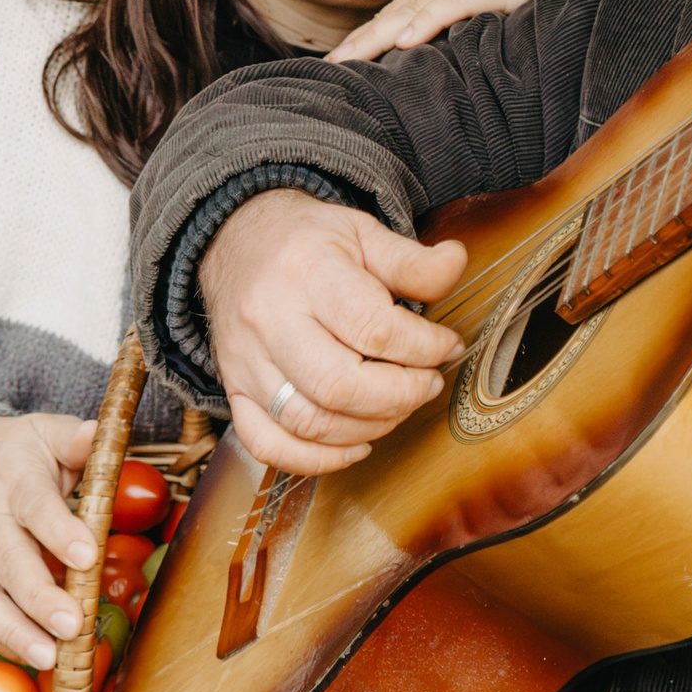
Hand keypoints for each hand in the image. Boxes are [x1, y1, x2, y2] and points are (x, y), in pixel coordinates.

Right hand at [0, 413, 96, 669]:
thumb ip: (76, 437)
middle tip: (72, 626)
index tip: (88, 556)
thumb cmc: (17, 452)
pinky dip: (1, 640)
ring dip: (15, 633)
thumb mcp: (46, 431)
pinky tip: (32, 658)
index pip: (36, 508)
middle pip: (9, 563)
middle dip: (39, 599)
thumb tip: (100, 433)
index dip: (59, 533)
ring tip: (49, 659)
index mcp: (14, 480)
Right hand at [200, 188, 468, 472]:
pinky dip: (317, 459)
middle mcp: (269, 319)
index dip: (423, 346)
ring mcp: (245, 361)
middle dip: (400, 395)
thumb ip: (411, 259)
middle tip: (428, 383)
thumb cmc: (306, 241)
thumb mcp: (362, 232)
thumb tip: (457, 262)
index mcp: (306, 271)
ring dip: (369, 427)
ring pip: (308, 422)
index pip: (372, 327)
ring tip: (400, 406)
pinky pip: (267, 444)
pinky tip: (356, 443)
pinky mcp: (235, 389)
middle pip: (338, 386)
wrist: (236, 242)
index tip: (447, 345)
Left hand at [328, 0, 632, 60]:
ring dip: (378, 36)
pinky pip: (460, 2)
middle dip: (360, 43)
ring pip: (416, 10)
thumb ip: (482, 16)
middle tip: (326, 72)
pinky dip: (431, 19)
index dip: (369, 39)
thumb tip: (464, 56)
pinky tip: (406, 38)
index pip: (401, 14)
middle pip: (396, 14)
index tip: (340, 66)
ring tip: (347, 61)